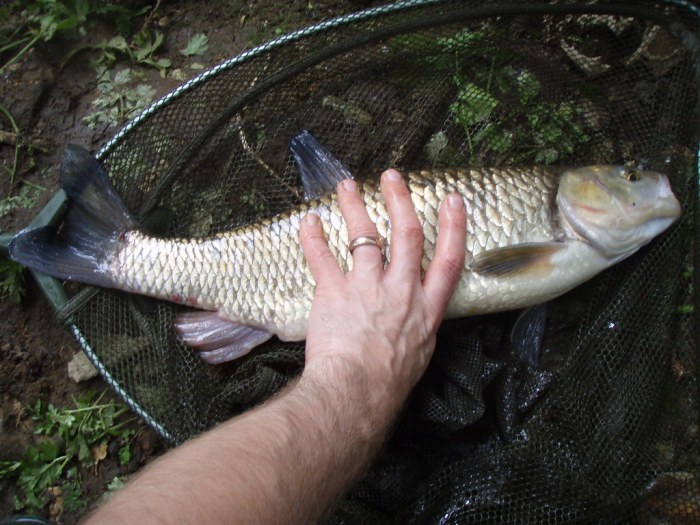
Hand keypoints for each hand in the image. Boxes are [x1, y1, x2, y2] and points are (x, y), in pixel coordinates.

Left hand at [299, 169, 465, 421]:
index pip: (448, 259)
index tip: (452, 200)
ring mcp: (367, 288)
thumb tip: (414, 320)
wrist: (358, 392)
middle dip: (400, 200)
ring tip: (346, 186)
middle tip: (392, 176)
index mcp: (426, 307)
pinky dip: (312, 237)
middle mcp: (400, 290)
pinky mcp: (334, 292)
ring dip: (353, 207)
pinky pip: (322, 257)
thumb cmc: (389, 383)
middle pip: (406, 234)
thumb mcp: (419, 354)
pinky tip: (308, 221)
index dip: (453, 226)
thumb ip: (418, 327)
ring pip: (363, 236)